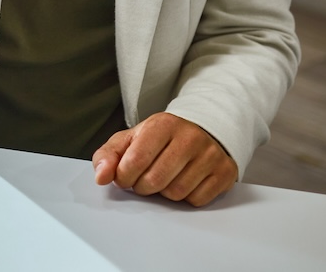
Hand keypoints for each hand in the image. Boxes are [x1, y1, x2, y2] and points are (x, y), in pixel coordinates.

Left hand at [91, 112, 236, 206]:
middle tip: (144, 179)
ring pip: (176, 193)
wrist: (204, 131)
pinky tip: (185, 181)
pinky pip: (197, 200)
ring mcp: (210, 155)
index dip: (124, 176)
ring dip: (164, 192)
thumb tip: (101, 176)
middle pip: (155, 181)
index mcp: (162, 125)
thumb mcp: (131, 139)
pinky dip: (186, 197)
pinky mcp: (225, 172)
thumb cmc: (161, 139)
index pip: (135, 160)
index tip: (124, 176)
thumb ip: (108, 155)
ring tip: (165, 177)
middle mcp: (190, 137)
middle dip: (143, 186)